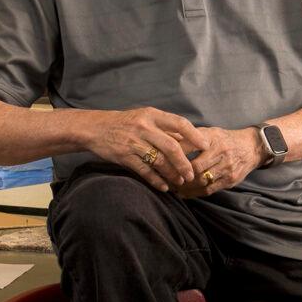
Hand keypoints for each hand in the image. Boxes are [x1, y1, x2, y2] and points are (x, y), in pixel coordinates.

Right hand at [82, 107, 205, 192]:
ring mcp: (134, 142)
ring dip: (172, 174)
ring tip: (180, 182)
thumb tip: (188, 139)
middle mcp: (144, 127)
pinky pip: (145, 171)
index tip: (205, 146)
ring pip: (159, 161)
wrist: (95, 128)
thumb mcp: (145, 118)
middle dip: (184, 163)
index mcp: (152, 115)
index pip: (179, 123)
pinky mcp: (125, 156)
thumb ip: (165, 128)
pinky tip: (164, 186)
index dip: (194, 135)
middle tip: (191, 174)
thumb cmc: (125, 123)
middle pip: (171, 146)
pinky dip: (156, 180)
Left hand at [168, 125, 265, 198]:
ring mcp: (227, 168)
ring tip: (172, 187)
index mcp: (213, 138)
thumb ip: (190, 137)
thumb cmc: (225, 139)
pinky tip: (184, 194)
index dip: (174, 155)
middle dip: (179, 174)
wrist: (251, 148)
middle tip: (165, 178)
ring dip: (185, 186)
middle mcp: (221, 153)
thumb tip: (168, 140)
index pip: (189, 147)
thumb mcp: (209, 132)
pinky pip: (209, 190)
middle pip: (195, 167)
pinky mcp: (230, 180)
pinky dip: (194, 193)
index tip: (161, 160)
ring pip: (201, 181)